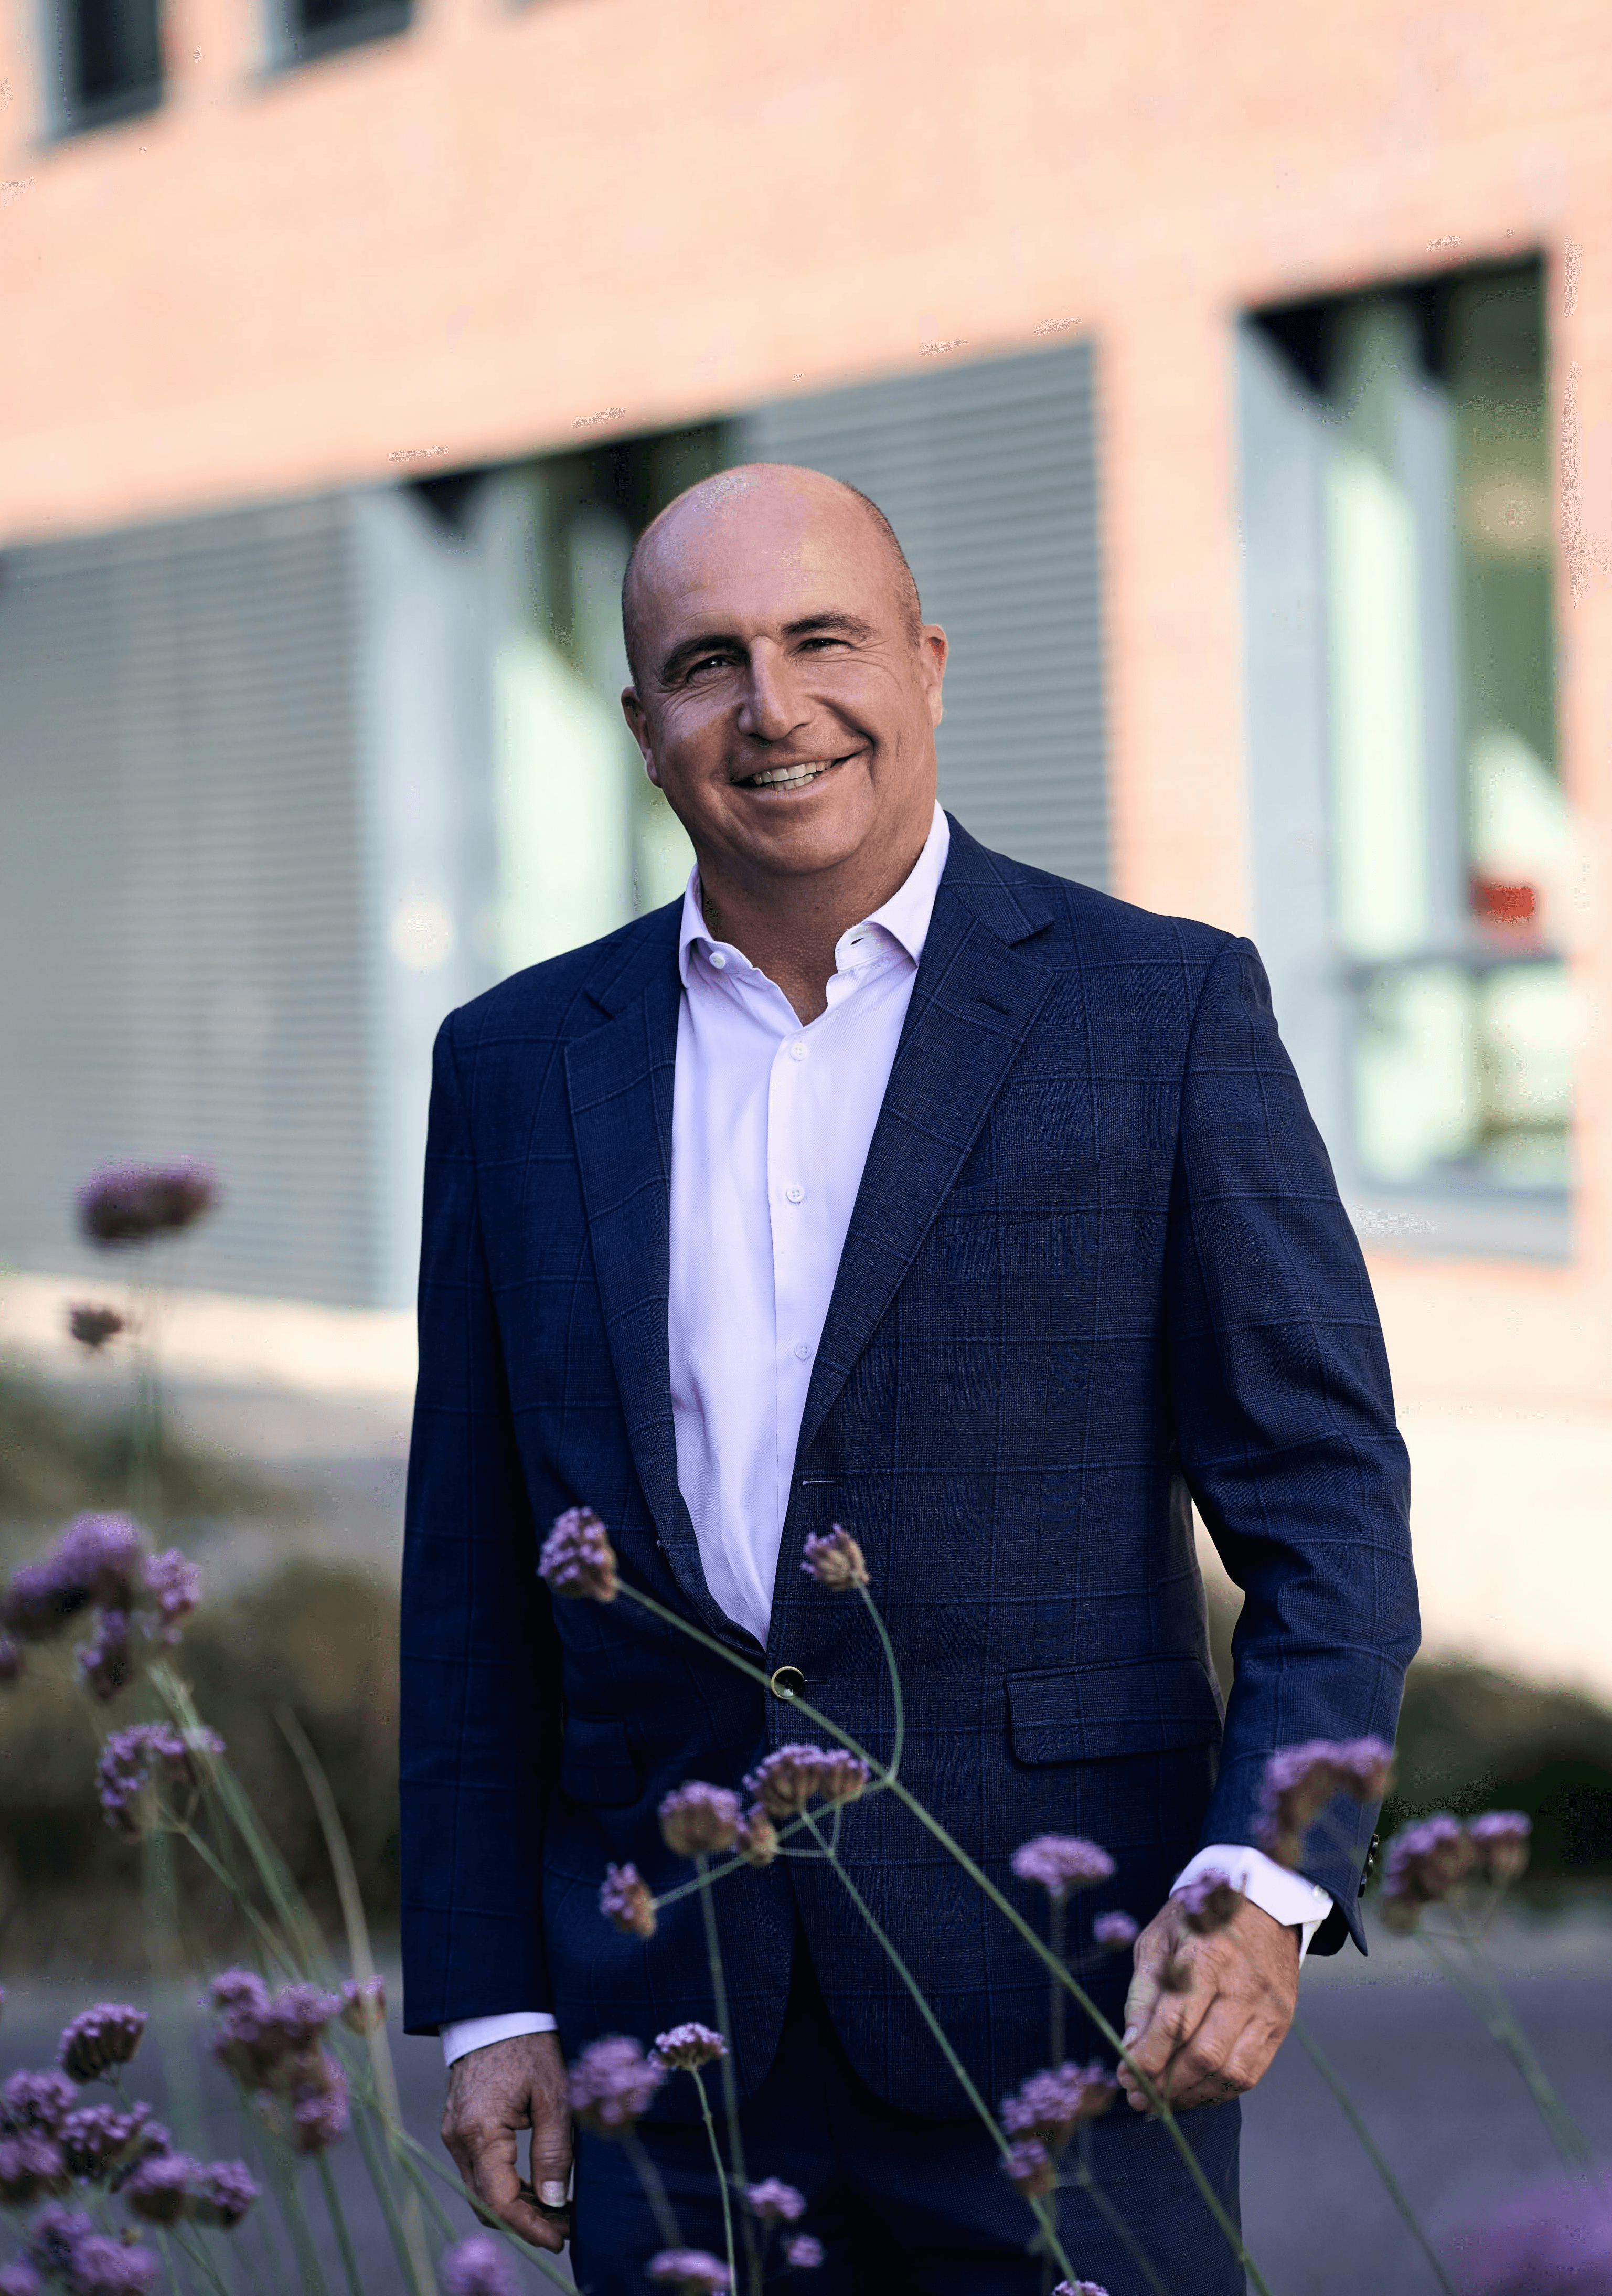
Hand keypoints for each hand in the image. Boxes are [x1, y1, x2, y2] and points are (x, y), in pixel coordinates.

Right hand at [442, 2032, 572, 2251]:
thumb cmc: (529, 2044)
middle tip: (566, 2226)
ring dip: (516, 2207)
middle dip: (525, 2222)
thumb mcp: (553, 2094)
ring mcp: (454, 2134)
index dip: (529, 2227)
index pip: (498, 2202)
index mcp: (479, 2131)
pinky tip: (535, 2187)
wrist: (497, 2010)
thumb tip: (554, 2201)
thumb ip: (553, 2150)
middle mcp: (458, 2139)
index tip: (560, 2238)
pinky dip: (506, 2186)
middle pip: (486, 2203)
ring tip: (557, 2210)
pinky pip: (479, 2172)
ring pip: (481, 2191)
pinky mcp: (459, 2128)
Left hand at [1116, 1894, 1298, 2113]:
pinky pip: (1249, 2074)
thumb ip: (1143, 1991)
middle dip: (1165, 2084)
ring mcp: (1268, 2010)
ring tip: (1159, 2100)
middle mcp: (1243, 1987)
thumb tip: (1130, 2044)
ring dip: (1190, 2096)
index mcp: (1208, 1957)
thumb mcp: (1160, 1938)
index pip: (1176, 2023)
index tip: (1123, 2074)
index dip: (1147, 2057)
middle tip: (1136, 2094)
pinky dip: (1217, 2092)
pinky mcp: (1280, 2026)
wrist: (1265, 1905)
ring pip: (1229, 2073)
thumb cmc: (1201, 1918)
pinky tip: (1191, 2092)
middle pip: (1204, 2055)